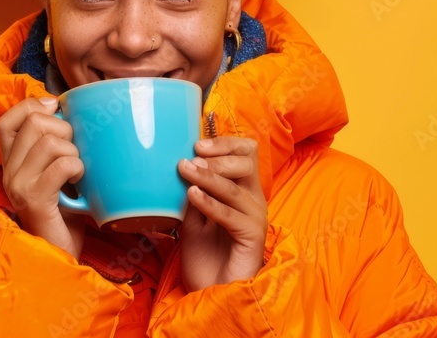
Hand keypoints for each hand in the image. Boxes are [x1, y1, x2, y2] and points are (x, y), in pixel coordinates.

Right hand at [0, 97, 86, 258]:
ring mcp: (19, 184)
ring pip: (50, 142)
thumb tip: (71, 113)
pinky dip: (78, 168)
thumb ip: (55, 147)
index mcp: (12, 162)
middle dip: (64, 129)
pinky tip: (80, 182)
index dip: (32, 106)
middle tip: (74, 151)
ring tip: (78, 172)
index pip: (7, 119)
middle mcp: (9, 170)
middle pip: (33, 122)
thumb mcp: (54, 174)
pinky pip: (61, 165)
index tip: (57, 110)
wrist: (57, 255)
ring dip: (74, 152)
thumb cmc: (62, 215)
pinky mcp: (35, 199)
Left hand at [177, 136, 267, 291]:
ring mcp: (255, 218)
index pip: (245, 153)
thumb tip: (181, 164)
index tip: (196, 144)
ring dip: (208, 177)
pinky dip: (210, 203)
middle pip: (247, 162)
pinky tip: (192, 196)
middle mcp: (252, 200)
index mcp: (241, 190)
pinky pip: (232, 215)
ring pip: (236, 187)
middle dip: (218, 156)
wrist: (211, 292)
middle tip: (191, 159)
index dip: (224, 144)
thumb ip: (191, 192)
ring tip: (185, 171)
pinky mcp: (252, 238)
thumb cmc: (205, 256)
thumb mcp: (192, 217)